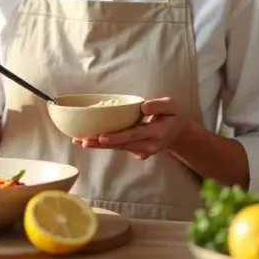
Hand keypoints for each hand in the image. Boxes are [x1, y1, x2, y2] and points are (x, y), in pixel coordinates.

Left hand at [72, 97, 188, 159]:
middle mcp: (148, 146)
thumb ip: (159, 105)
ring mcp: (142, 151)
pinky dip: (104, 144)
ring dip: (98, 145)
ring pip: (118, 148)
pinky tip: (89, 141)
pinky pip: (119, 148)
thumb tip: (143, 107)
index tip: (102, 137)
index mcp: (157, 133)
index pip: (134, 135)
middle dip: (101, 144)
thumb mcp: (171, 105)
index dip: (117, 137)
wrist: (178, 133)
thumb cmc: (172, 115)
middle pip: (121, 145)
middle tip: (83, 141)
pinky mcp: (137, 152)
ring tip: (80, 141)